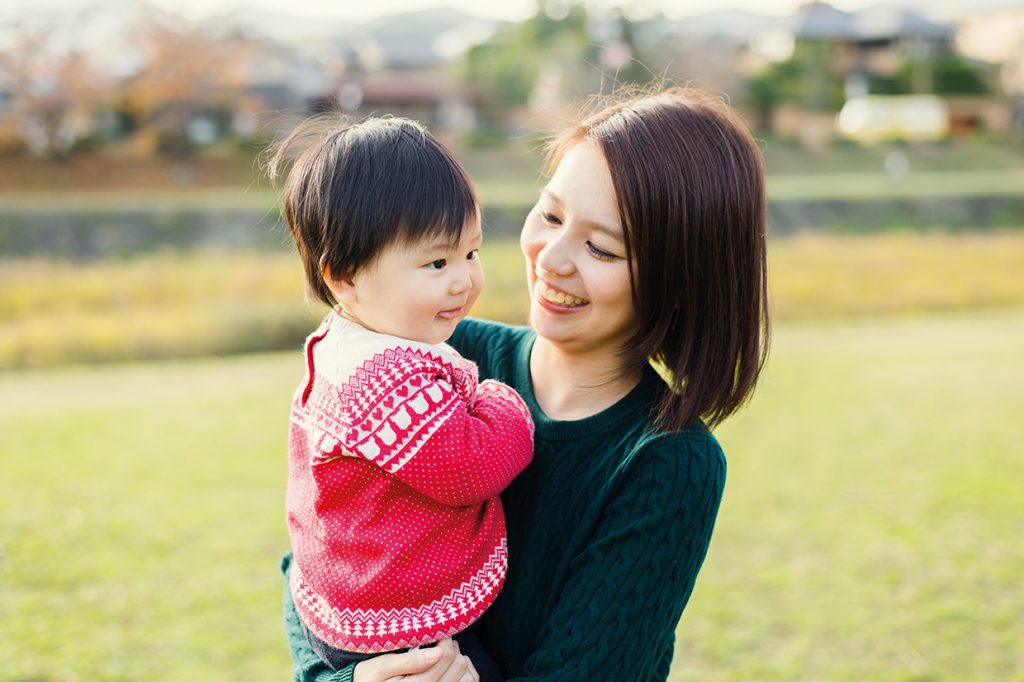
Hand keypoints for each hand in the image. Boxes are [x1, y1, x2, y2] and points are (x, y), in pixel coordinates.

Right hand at [353, 638, 478, 681]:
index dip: (444, 637)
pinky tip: (451, 666)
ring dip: (460, 660)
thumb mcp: (382, 666)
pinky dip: (466, 672)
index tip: (436, 631)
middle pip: (459, 664)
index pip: (445, 656)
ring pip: (468, 676)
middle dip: (451, 647)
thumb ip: (410, 660)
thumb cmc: (370, 678)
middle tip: (438, 641)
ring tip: (444, 654)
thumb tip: (439, 652)